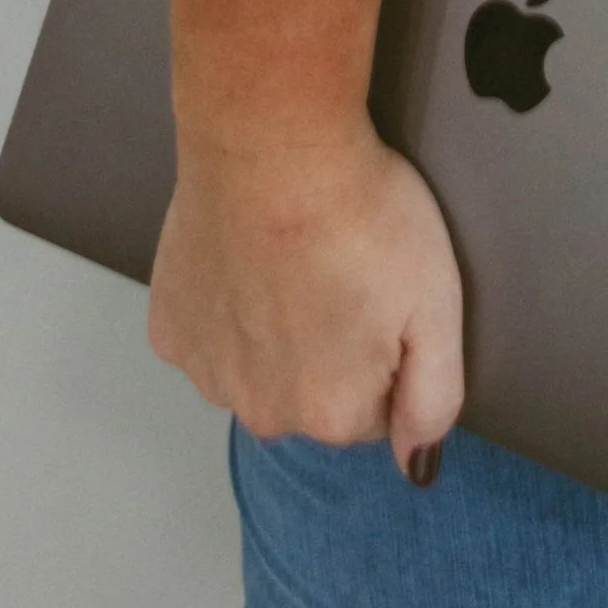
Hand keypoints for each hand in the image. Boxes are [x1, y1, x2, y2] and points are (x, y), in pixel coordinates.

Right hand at [148, 117, 464, 483]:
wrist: (272, 142)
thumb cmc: (362, 212)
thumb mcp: (439, 303)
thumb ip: (435, 399)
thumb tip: (418, 464)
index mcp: (331, 413)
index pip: (376, 411)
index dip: (387, 349)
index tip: (383, 294)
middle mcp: (262, 412)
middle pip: (313, 398)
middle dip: (331, 350)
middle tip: (339, 272)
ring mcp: (207, 373)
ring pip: (257, 370)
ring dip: (275, 331)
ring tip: (293, 258)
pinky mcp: (168, 330)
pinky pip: (210, 337)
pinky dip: (227, 306)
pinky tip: (247, 255)